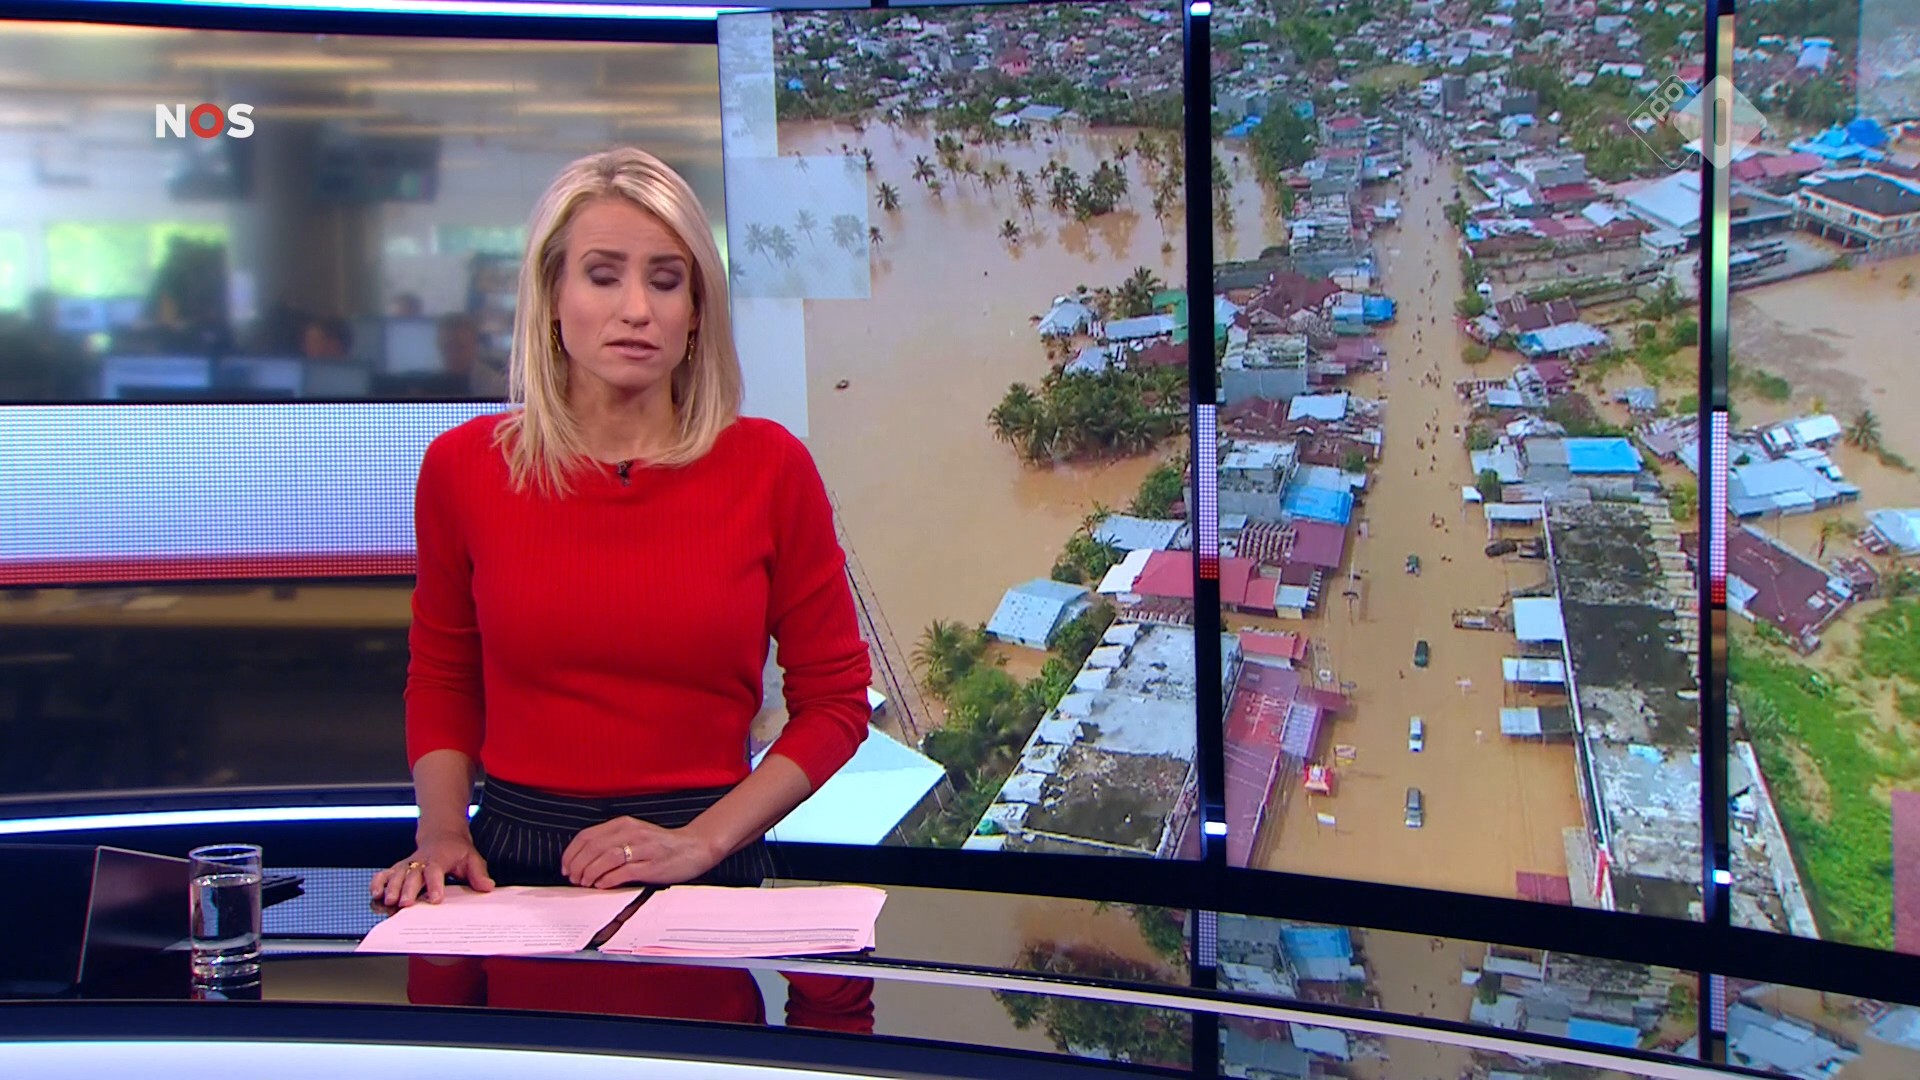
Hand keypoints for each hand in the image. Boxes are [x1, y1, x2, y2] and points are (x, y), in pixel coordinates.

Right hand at [370, 829, 494, 907]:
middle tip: (405, 904)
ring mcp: (408, 864)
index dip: (435, 885)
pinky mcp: (398, 868)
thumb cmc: (456, 850)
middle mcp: (420, 861)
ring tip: (389, 901)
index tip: (436, 899)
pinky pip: (385, 873)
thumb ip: (478, 874)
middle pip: (412, 875)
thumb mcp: (472, 858)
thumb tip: (487, 887)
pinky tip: (375, 893)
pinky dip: (378, 882)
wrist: (441, 834)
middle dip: (407, 889)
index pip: (436, 871)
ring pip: (396, 874)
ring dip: (391, 888)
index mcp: (439, 859)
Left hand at [561, 816, 724, 888]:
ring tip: (585, 883)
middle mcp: (631, 833)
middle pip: (593, 847)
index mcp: (624, 824)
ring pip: (605, 858)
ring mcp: (642, 848)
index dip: (571, 853)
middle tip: (573, 879)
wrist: (694, 847)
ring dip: (590, 873)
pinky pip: (623, 872)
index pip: (587, 836)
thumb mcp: (634, 835)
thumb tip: (584, 860)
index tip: (566, 867)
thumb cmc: (662, 845)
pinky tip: (601, 885)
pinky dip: (608, 879)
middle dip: (577, 865)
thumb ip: (612, 842)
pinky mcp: (651, 864)